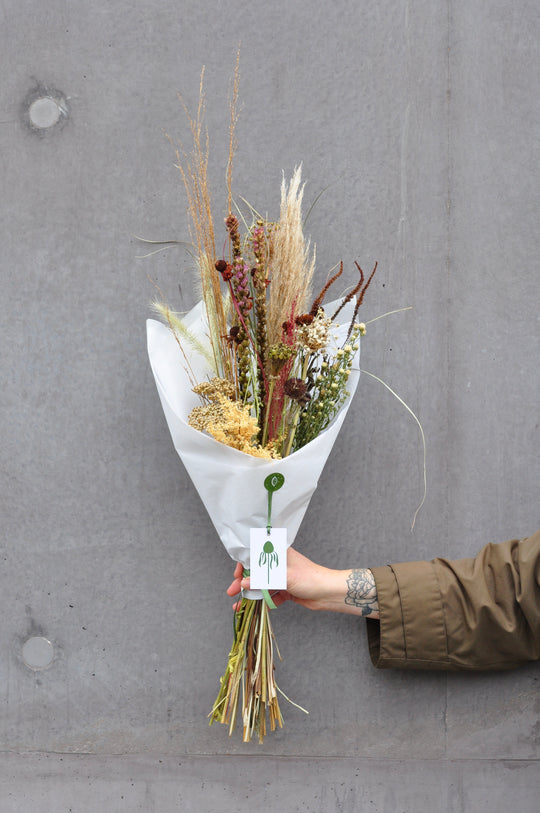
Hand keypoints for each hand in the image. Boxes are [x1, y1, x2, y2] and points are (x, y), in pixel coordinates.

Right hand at [226, 547, 378, 617]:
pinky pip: (270, 596)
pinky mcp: (286, 590)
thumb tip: (244, 584)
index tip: (236, 576)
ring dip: (251, 594)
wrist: (329, 593)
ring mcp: (282, 578)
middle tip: (232, 591)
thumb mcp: (284, 578)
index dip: (244, 565)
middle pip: (257, 572)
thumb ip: (263, 580)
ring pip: (262, 585)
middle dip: (244, 582)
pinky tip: (254, 609)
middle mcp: (279, 564)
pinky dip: (262, 602)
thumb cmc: (310, 578)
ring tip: (239, 604)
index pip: (256, 555)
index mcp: (279, 554)